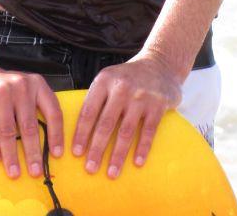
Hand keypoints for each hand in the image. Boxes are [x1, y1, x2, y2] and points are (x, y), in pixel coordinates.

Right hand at [0, 67, 63, 179]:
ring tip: (14, 173)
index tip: (57, 155)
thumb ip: (36, 109)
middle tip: (35, 172)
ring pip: (8, 131)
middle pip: (30, 126)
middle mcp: (21, 86)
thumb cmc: (6, 89)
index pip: (52, 111)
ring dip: (11, 155)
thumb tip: (48, 145)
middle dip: (33, 153)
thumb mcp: (26, 91)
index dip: (56, 135)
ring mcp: (0, 92)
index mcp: (37, 84)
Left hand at [72, 54, 181, 178]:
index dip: (81, 133)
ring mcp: (141, 96)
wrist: (160, 64)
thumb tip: (79, 131)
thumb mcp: (109, 79)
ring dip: (118, 155)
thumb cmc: (129, 77)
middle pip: (105, 124)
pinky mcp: (158, 104)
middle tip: (90, 168)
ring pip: (126, 131)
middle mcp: (121, 87)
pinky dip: (142, 148)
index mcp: (104, 80)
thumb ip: (96, 99)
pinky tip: (136, 163)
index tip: (76, 153)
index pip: (89, 111)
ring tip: (111, 173)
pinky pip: (148, 131)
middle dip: (96, 149)